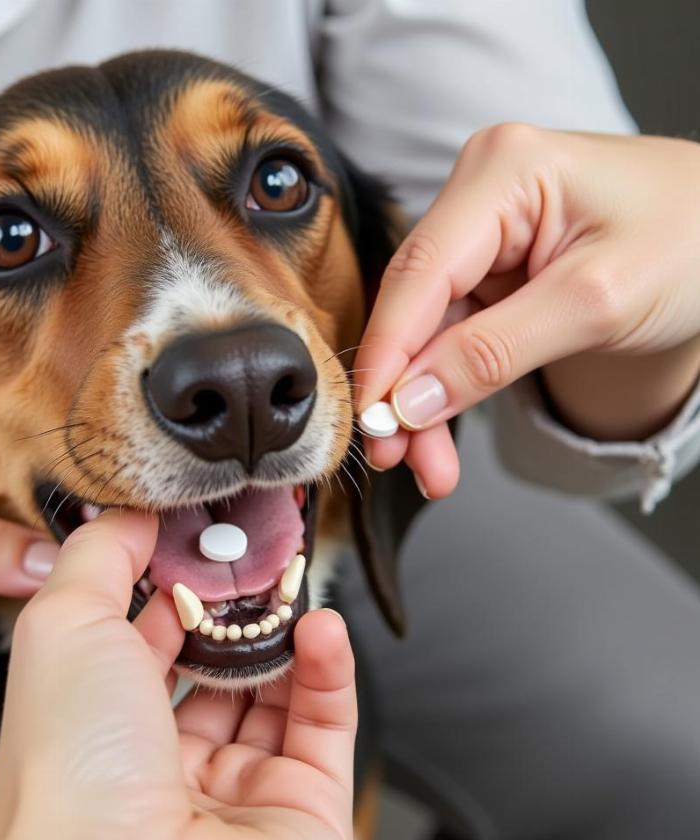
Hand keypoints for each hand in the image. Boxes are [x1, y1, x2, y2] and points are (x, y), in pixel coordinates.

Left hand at [0, 511, 356, 839]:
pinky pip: (327, 727)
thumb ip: (99, 552)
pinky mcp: (303, 813)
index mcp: (105, 722)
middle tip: (260, 562)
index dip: (176, 589)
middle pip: (219, 669)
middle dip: (241, 611)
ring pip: (279, 695)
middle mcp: (166, 763)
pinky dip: (332, 670)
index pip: (150, 641)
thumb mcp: (65, 621)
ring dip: (288, 634)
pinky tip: (321, 626)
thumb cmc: (72, 763)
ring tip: (293, 586)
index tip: (204, 540)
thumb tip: (133, 512)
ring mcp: (237, 791)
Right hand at [355, 126, 699, 495]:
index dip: (388, 353)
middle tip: (398, 460)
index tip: (371, 422)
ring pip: (428, 334)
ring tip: (431, 469)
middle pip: (416, 308)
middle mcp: (478, 197)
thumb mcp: (599, 301)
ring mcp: (481, 237)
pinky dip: (447, 391)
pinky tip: (439, 436)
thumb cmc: (693, 240)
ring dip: (423, 404)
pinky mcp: (490, 273)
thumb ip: (496, 351)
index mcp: (503, 171)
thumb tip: (409, 402)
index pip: (420, 272)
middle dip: (405, 390)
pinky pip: (451, 340)